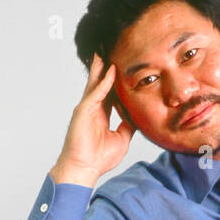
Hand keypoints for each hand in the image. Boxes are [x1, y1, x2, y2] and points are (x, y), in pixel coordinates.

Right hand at [49, 53, 134, 187]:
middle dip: (105, 68)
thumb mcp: (122, 139)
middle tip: (110, 50)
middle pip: (100, 83)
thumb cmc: (99, 158)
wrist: (84, 169)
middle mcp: (93, 109)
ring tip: (105, 51)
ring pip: (95, 83)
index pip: (110, 93)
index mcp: (101, 115)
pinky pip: (96, 93)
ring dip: (101, 68)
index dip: (116, 81)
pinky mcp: (83, 111)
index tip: (123, 68)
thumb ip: (128, 126)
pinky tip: (110, 71)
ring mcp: (86, 108)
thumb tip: (135, 117)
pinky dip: (104, 82)